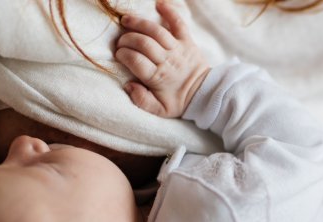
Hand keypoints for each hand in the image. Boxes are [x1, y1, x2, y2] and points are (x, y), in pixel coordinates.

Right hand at [115, 0, 208, 117]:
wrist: (204, 93)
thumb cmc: (178, 101)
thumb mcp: (159, 110)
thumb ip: (141, 101)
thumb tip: (128, 86)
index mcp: (158, 78)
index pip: (135, 60)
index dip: (123, 54)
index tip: (118, 54)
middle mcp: (167, 60)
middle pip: (143, 43)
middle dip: (127, 39)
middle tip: (120, 41)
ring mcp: (178, 49)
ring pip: (156, 30)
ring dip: (139, 23)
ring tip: (126, 20)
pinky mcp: (187, 40)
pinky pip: (179, 22)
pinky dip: (169, 11)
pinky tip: (158, 5)